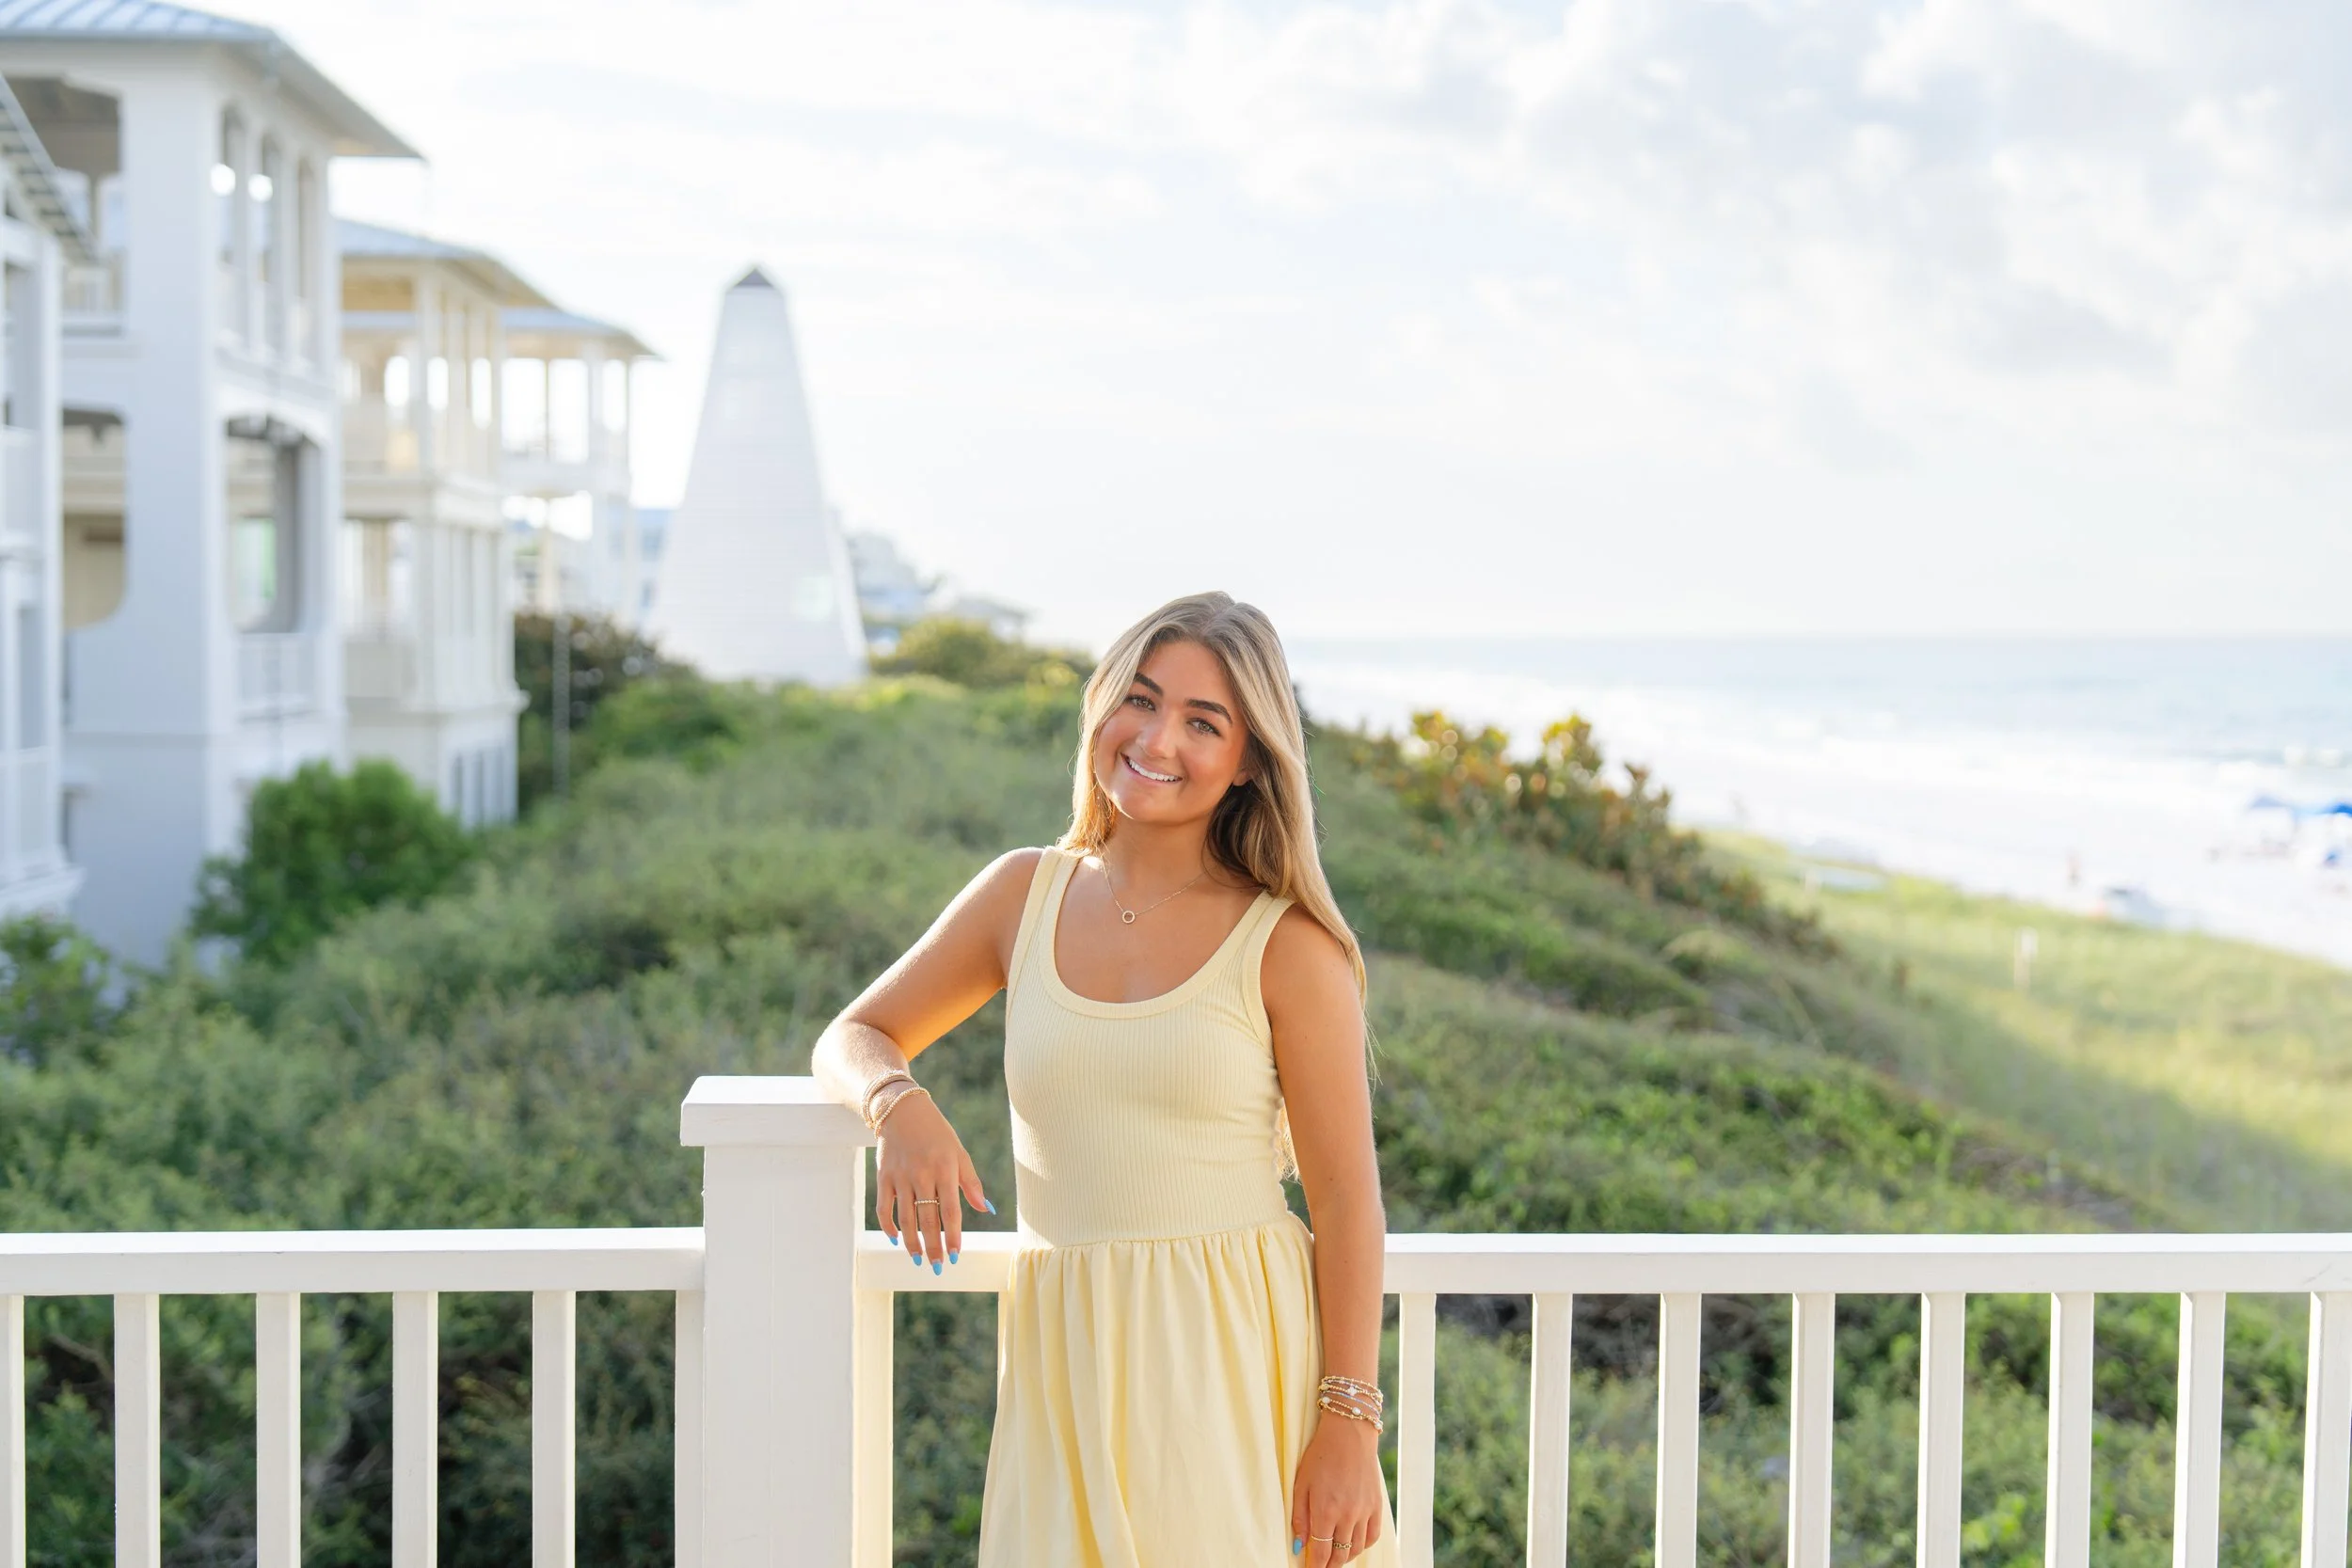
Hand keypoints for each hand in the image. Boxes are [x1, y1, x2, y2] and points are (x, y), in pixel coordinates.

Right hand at [873, 1088, 990, 1273]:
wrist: (902, 1111)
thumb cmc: (937, 1134)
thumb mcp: (959, 1152)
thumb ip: (971, 1182)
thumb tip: (986, 1209)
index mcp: (945, 1168)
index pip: (951, 1210)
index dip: (954, 1235)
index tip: (957, 1254)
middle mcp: (922, 1174)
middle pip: (928, 1219)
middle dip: (934, 1246)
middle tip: (939, 1266)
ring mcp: (900, 1176)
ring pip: (906, 1218)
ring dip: (912, 1243)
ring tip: (918, 1259)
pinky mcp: (883, 1177)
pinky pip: (884, 1208)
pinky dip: (888, 1226)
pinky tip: (896, 1239)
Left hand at [1290, 1411, 1384, 1563]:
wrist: (1349, 1434)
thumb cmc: (1320, 1456)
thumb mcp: (1301, 1484)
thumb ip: (1299, 1517)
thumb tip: (1299, 1546)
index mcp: (1325, 1510)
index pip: (1320, 1552)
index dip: (1314, 1566)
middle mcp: (1347, 1515)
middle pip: (1339, 1556)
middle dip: (1329, 1566)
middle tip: (1321, 1566)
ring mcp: (1364, 1511)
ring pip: (1356, 1549)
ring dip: (1344, 1559)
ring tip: (1335, 1558)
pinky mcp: (1377, 1506)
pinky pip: (1372, 1536)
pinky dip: (1362, 1546)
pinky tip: (1353, 1545)